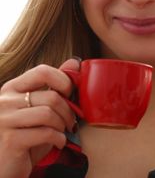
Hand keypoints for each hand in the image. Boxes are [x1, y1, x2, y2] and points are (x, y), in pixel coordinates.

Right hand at [0, 58, 79, 177]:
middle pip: (52, 97)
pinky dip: (59, 139)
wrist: (7, 168)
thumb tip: (74, 62)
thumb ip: (54, 85)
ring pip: (49, 114)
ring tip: (63, 132)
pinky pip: (46, 133)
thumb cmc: (27, 137)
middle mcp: (4, 102)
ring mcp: (4, 120)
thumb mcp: (40, 109)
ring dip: (63, 125)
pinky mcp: (10, 140)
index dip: (64, 81)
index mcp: (12, 89)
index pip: (42, 71)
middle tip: (70, 122)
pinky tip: (58, 142)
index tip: (71, 95)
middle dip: (68, 111)